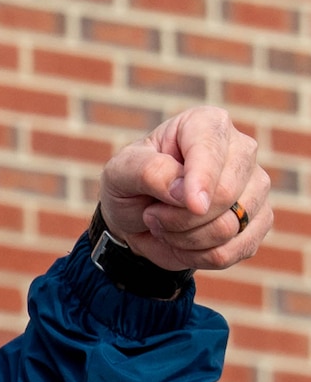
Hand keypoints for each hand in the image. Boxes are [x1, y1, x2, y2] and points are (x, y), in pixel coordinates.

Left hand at [99, 107, 271, 271]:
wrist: (138, 220)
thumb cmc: (130, 186)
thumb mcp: (121, 172)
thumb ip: (149, 172)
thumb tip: (186, 193)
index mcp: (207, 124)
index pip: (212, 151)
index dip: (201, 182)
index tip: (190, 204)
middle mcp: (241, 150)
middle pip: (225, 195)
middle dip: (179, 218)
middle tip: (153, 214)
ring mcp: (256, 186)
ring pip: (229, 227)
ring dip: (186, 239)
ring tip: (167, 225)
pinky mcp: (259, 221)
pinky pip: (233, 251)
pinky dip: (199, 256)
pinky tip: (185, 243)